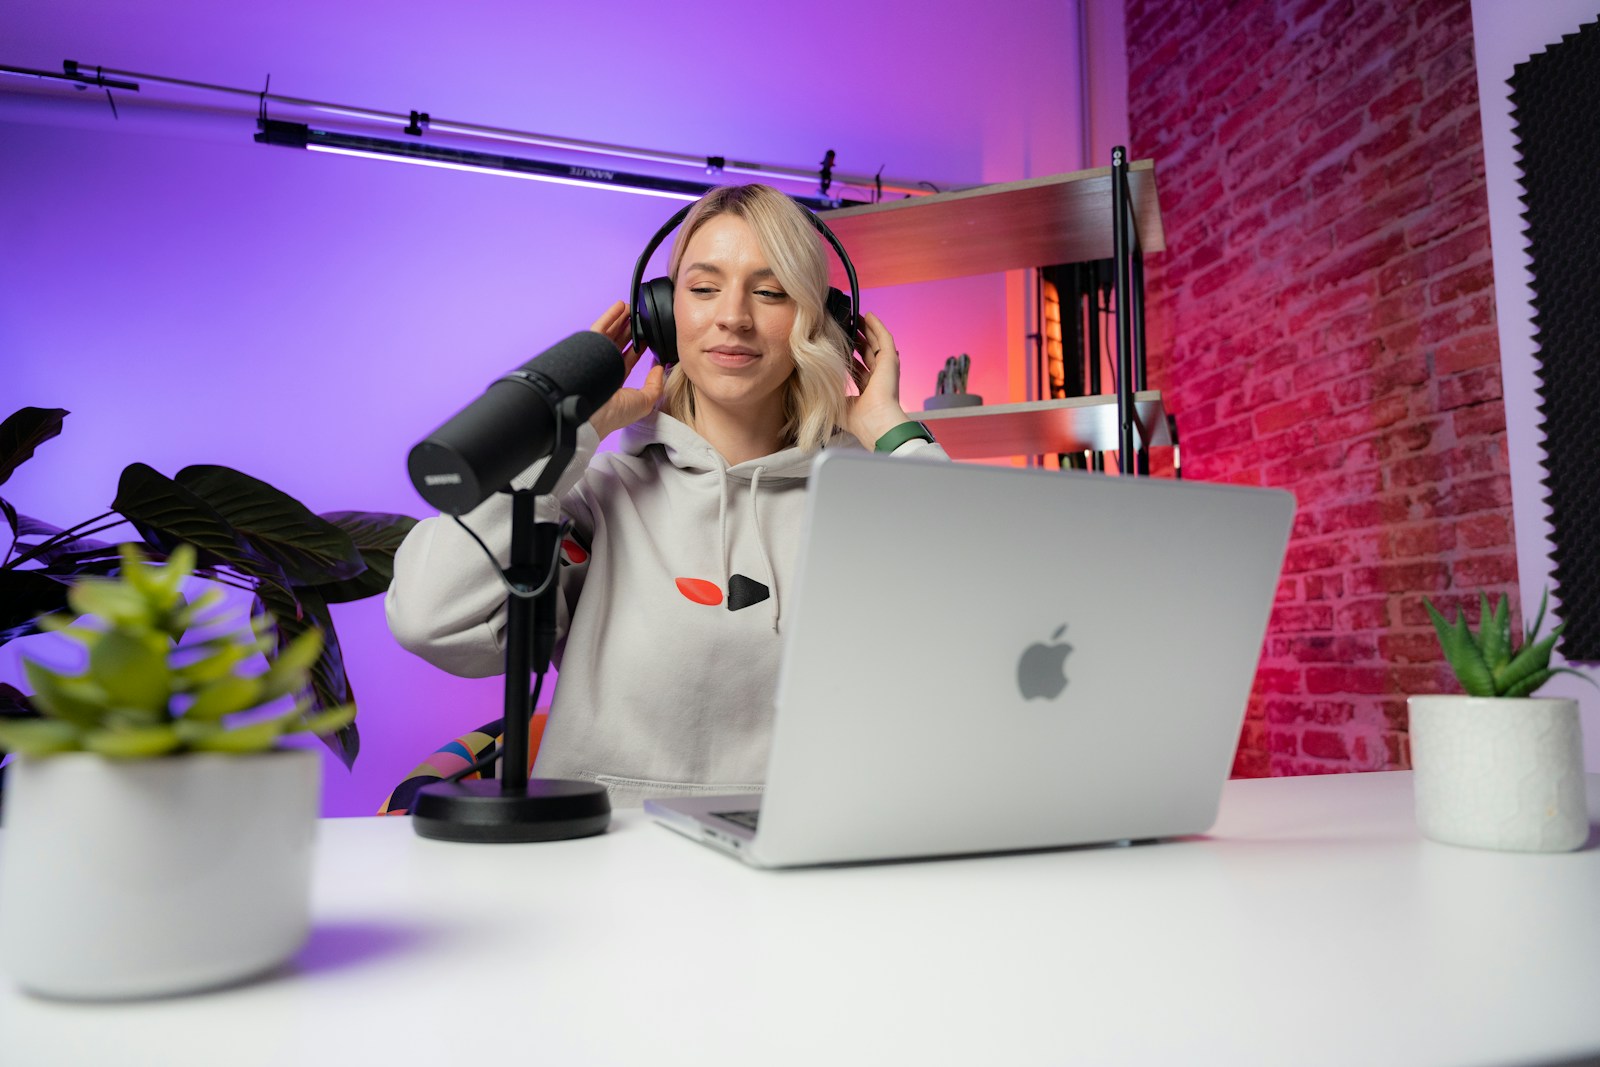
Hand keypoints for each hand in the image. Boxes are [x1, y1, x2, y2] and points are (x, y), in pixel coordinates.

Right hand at [587, 300, 665, 438]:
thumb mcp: (645, 402)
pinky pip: (600, 328)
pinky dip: (609, 316)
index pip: (629, 358)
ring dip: (620, 319)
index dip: (638, 346)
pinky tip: (619, 306)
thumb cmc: (615, 414)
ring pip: (609, 333)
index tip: (647, 335)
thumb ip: (655, 385)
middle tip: (639, 317)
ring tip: (630, 308)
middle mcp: (605, 370)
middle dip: (629, 329)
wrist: (591, 415)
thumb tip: (659, 367)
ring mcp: (595, 359)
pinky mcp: (587, 350)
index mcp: (617, 382)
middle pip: (619, 343)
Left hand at [843, 312, 912, 445]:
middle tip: (847, 325)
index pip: (860, 368)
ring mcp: (886, 368)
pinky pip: (884, 338)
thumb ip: (830, 393)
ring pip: (876, 342)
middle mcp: (879, 378)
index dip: (851, 355)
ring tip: (856, 316)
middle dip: (858, 338)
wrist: (875, 422)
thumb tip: (815, 386)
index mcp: (869, 389)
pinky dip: (877, 326)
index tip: (840, 345)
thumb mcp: (838, 404)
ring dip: (867, 329)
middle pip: (868, 352)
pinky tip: (868, 315)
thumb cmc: (858, 420)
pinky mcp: (890, 360)